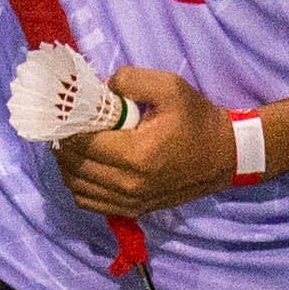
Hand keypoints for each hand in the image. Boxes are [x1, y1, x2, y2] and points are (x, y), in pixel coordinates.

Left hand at [53, 69, 237, 213]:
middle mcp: (130, 184)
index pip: (82, 143)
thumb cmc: (197, 119)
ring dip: (67, 165)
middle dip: (63, 144)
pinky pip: (90, 203)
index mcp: (137, 153)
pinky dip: (78, 185)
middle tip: (64, 125)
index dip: (66, 127)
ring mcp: (131, 201)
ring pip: (77, 187)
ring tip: (71, 144)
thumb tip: (99, 89)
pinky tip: (83, 166)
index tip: (64, 112)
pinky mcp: (134, 210)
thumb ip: (130, 79)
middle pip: (75, 166)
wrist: (225, 155)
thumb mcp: (170, 86)